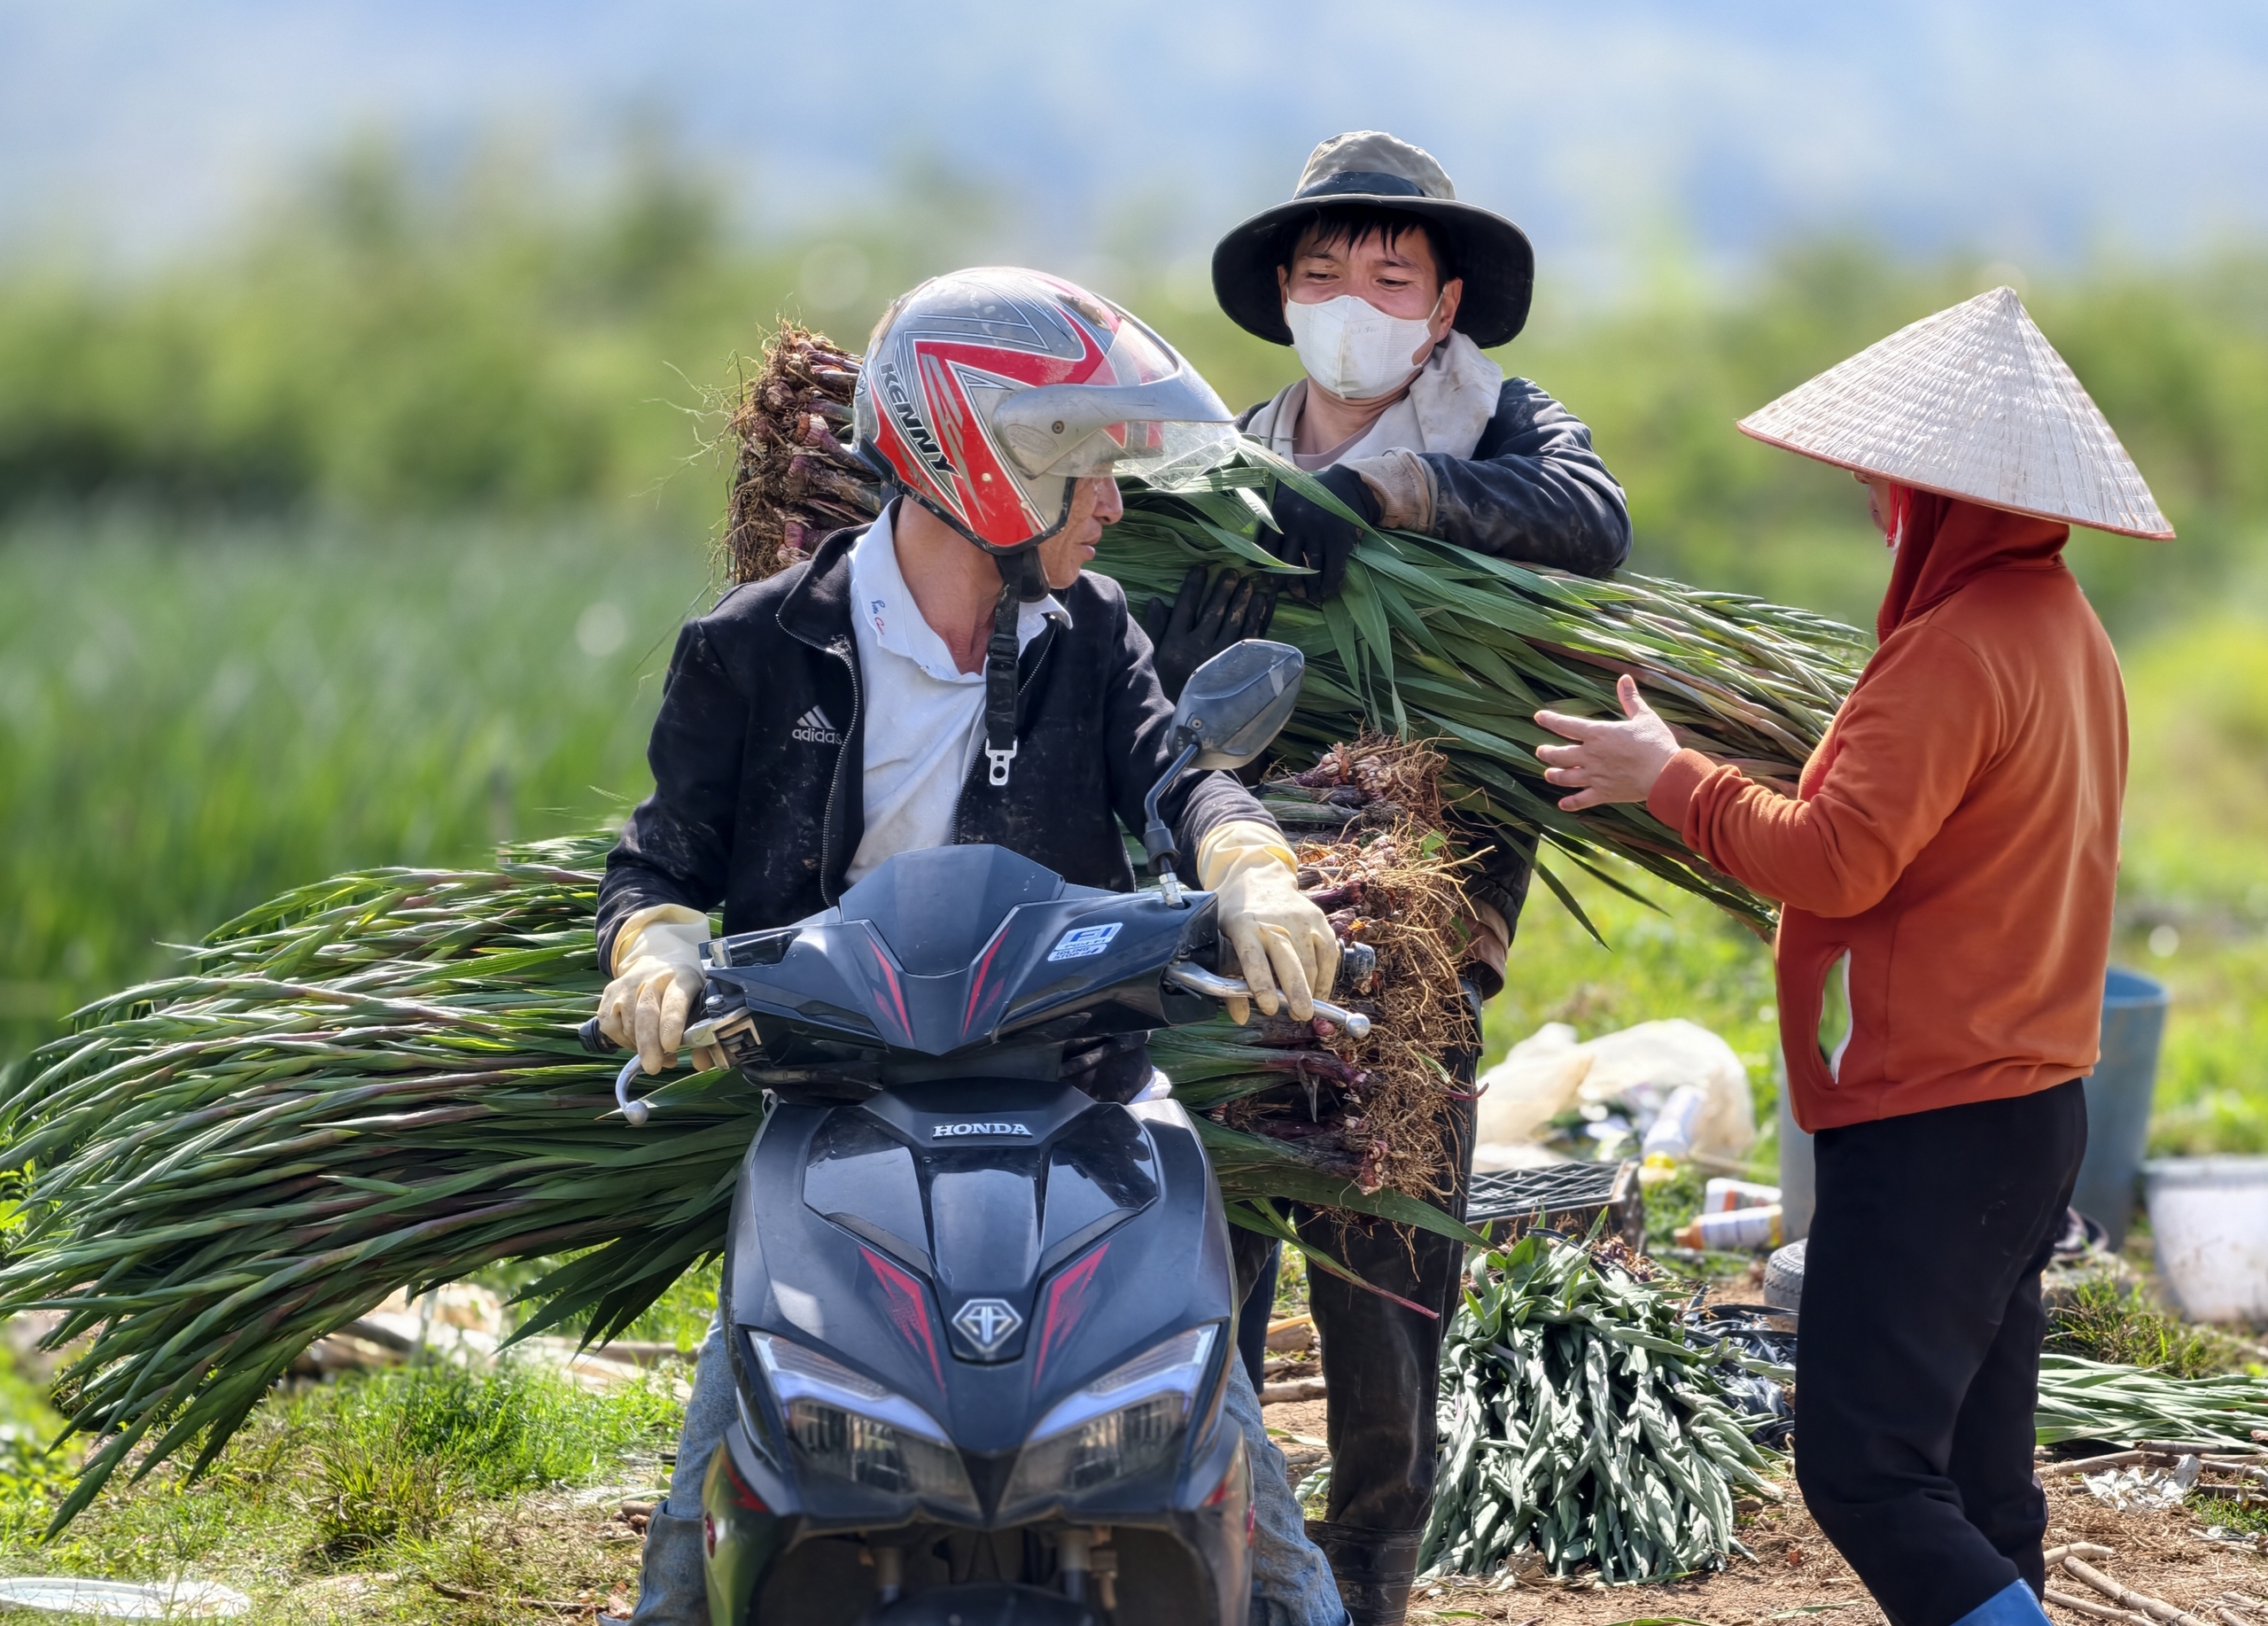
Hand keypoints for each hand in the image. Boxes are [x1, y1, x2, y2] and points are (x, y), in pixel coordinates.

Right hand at [597, 907, 725, 1075]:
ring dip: (640, 1047)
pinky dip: (623, 1041)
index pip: (675, 1000)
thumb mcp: (702, 1004)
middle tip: (653, 1067)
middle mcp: (653, 977)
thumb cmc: (686, 990)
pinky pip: (610, 1026)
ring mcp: (628, 983)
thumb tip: (701, 1064)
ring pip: (627, 1023)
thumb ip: (703, 1036)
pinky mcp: (610, 992)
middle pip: (646, 1013)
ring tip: (656, 1055)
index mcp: (682, 978)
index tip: (671, 1046)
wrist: (662, 959)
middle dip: (649, 1044)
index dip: (672, 1023)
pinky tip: (638, 1043)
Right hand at [1141, 566, 1278, 700]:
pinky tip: (1263, 603)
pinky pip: (1251, 637)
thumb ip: (1157, 629)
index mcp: (1174, 646)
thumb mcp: (1155, 660)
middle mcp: (1198, 650)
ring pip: (1234, 623)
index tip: (1201, 569)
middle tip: (1232, 572)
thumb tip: (1158, 600)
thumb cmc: (1169, 689)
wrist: (1190, 725)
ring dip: (1242, 601)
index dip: (1193, 587)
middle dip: (1223, 590)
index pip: (1185, 608)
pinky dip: (1258, 618)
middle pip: (1213, 613)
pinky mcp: (1238, 668)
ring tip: (1249, 583)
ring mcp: (1220, 659)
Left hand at [1211, 861, 1339, 1024]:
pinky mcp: (1318, 919)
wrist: (1258, 877)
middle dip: (1297, 992)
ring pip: (1312, 961)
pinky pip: (1329, 954)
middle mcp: (1275, 922)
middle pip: (1290, 961)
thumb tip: (1242, 1017)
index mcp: (1244, 926)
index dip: (1261, 985)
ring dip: (1311, 990)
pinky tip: (1319, 993)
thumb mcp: (1222, 940)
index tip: (1269, 1008)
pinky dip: (1326, 977)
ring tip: (1305, 1010)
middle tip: (1301, 1015)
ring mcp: (1300, 919)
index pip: (1253, 959)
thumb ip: (1229, 981)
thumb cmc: (1236, 915)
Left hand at [1265, 464, 1378, 601]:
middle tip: (1294, 594)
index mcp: (1279, 513)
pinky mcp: (1338, 539)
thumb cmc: (1311, 494)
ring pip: (1311, 570)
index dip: (1268, 570)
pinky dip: (1330, 584)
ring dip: (1311, 589)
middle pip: (1288, 564)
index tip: (1270, 582)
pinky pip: (1333, 569)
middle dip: (1290, 584)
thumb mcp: (1283, 495)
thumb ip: (1267, 513)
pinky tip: (1327, 592)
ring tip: (1311, 597)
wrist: (1347, 485)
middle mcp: (1296, 523)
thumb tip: (1245, 539)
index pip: (1267, 549)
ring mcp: (1318, 532)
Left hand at [1533, 674, 1680, 810]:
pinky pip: (1581, 800)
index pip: (1566, 725)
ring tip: (1547, 774)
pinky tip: (1562, 805)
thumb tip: (1624, 678)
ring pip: (1564, 778)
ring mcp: (1595, 776)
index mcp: (1598, 734)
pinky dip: (1570, 803)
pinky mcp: (1603, 793)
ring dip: (1553, 776)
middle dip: (1546, 752)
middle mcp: (1590, 755)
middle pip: (1558, 755)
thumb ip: (1630, 698)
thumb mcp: (1644, 716)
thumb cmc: (1655, 742)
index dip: (1550, 720)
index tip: (1539, 717)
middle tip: (1540, 751)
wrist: (1665, 773)